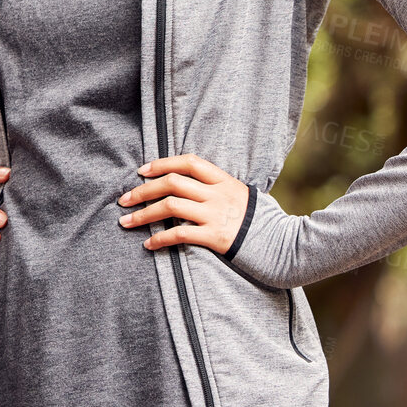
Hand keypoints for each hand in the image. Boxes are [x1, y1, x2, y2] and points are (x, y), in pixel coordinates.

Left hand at [118, 154, 248, 254]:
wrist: (283, 243)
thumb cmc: (257, 220)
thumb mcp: (240, 195)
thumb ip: (216, 188)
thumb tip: (185, 185)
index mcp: (224, 180)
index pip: (189, 162)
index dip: (162, 164)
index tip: (142, 171)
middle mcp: (218, 194)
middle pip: (173, 182)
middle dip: (143, 190)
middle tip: (124, 200)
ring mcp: (216, 214)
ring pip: (171, 206)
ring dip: (143, 214)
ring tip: (126, 222)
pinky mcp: (216, 237)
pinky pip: (179, 234)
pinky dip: (159, 238)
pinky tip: (148, 243)